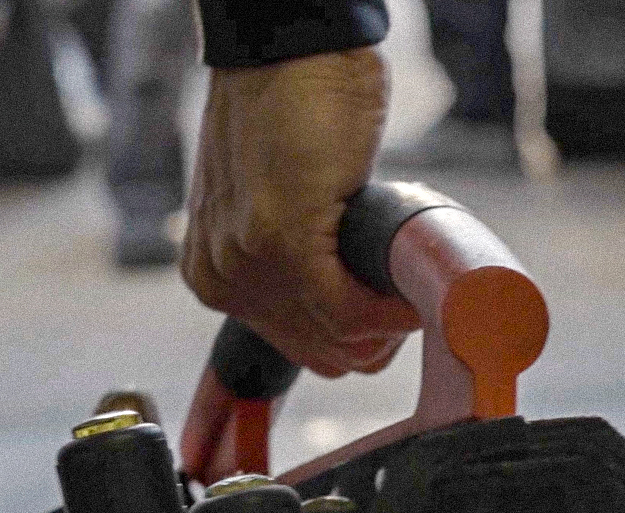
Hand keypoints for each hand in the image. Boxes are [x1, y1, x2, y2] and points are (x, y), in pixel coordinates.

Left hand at [181, 49, 418, 378]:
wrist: (288, 45)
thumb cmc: (293, 109)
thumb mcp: (276, 205)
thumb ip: (292, 259)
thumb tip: (349, 306)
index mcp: (215, 277)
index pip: (301, 350)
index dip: (356, 338)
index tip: (386, 308)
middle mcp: (222, 279)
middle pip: (324, 355)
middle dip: (375, 336)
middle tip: (403, 295)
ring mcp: (248, 266)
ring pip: (341, 342)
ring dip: (387, 322)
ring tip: (405, 282)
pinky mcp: (284, 245)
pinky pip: (351, 313)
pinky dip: (390, 311)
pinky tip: (409, 291)